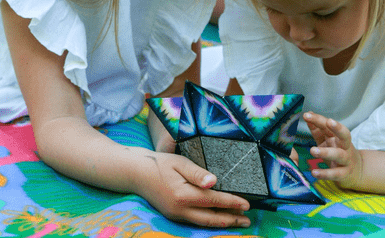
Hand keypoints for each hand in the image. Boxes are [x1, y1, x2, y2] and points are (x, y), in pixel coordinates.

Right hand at [135, 151, 250, 227]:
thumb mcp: (180, 162)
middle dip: (231, 219)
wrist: (137, 173)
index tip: (247, 204)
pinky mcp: (173, 215)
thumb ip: (198, 173)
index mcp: (184, 195)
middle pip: (211, 218)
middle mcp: (180, 209)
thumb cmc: (160, 164)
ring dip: (222, 223)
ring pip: (203, 223)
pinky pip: (195, 221)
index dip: (232, 203)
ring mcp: (176, 215)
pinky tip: (217, 217)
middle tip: (247, 220)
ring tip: (237, 221)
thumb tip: (214, 182)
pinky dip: (209, 221)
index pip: (214, 200)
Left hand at [303, 112, 362, 188]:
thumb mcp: (327, 139)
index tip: (307, 115)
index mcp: (338, 136)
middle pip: (344, 135)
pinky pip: (336, 174)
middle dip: (337, 128)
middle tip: (328, 122)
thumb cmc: (337, 151)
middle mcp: (344, 146)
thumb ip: (317, 129)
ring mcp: (346, 160)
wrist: (356, 171)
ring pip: (339, 155)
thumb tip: (308, 114)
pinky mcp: (344, 174)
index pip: (329, 125)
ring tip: (312, 150)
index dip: (319, 119)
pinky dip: (325, 174)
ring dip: (325, 152)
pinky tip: (314, 173)